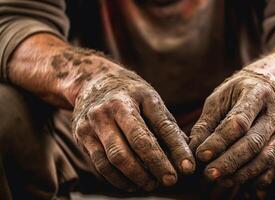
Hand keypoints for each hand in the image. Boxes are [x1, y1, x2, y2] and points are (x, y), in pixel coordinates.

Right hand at [72, 66, 194, 191]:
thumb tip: (184, 154)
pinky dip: (117, 179)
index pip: (162, 125)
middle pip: (138, 142)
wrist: (91, 80)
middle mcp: (115, 106)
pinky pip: (100, 163)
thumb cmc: (130, 94)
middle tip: (170, 181)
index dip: (177, 149)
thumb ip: (165, 125)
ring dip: (137, 176)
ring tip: (151, 184)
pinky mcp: (81, 134)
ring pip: (116, 157)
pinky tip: (131, 184)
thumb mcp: (150, 99)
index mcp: (139, 95)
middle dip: (157, 165)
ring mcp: (95, 120)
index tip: (188, 168)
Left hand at [189, 64, 274, 187]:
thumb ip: (206, 123)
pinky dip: (261, 178)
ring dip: (243, 173)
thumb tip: (193, 150)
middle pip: (253, 142)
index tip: (201, 155)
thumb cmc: (236, 93)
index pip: (238, 122)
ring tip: (223, 181)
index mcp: (257, 93)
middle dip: (230, 161)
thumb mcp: (218, 99)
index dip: (219, 141)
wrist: (270, 84)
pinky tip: (245, 185)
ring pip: (266, 157)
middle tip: (209, 174)